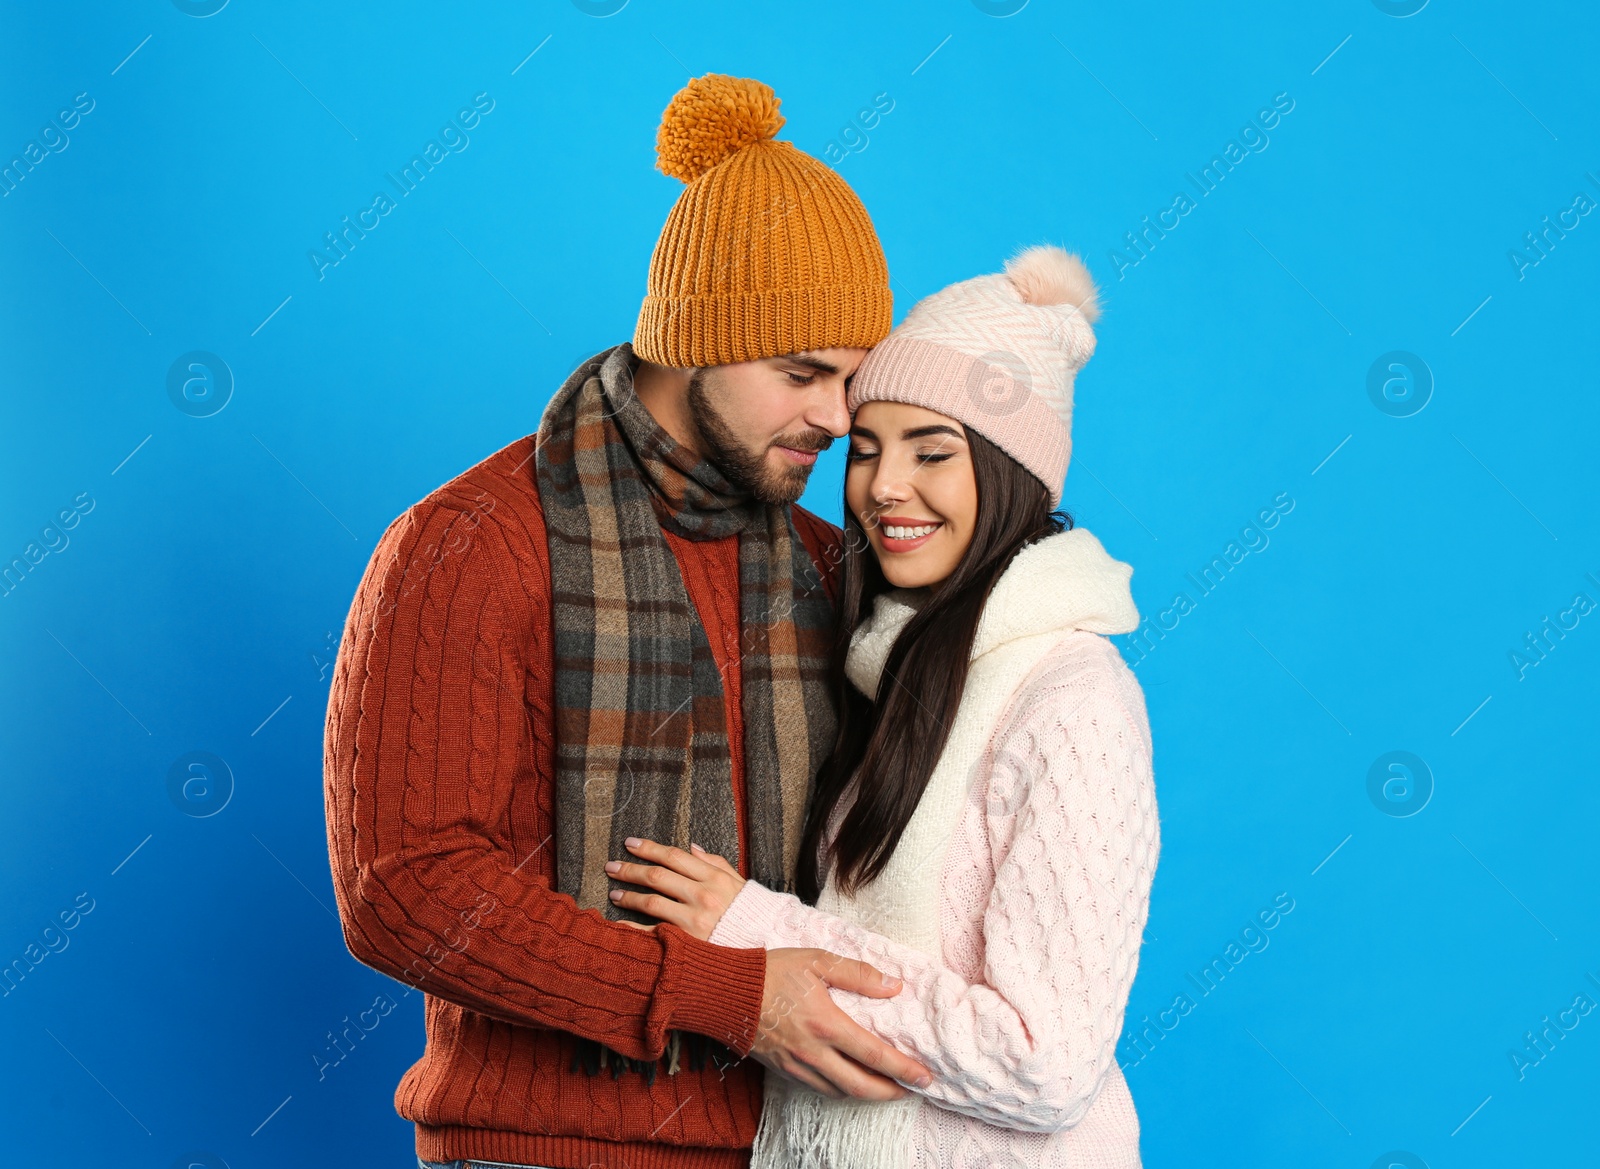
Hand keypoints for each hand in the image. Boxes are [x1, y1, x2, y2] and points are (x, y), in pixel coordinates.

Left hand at [605, 837, 744, 940]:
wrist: (766, 945)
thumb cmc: (749, 912)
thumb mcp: (737, 882)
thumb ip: (714, 863)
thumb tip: (691, 847)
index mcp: (714, 877)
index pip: (674, 856)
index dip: (649, 848)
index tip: (630, 843)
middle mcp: (703, 895)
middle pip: (658, 876)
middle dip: (630, 869)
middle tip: (611, 867)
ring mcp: (695, 920)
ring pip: (652, 901)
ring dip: (629, 896)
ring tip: (614, 894)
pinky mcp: (689, 942)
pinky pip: (654, 933)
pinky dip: (633, 928)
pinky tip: (620, 923)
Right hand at [751, 948, 933, 1099]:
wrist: (724, 993)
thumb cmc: (770, 971)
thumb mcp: (816, 960)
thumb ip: (857, 974)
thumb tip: (893, 984)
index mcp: (827, 1024)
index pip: (875, 1055)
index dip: (904, 1069)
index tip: (925, 1076)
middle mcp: (814, 1052)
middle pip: (862, 1086)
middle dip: (892, 1092)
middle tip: (913, 1090)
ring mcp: (798, 1065)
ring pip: (841, 1092)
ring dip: (867, 1093)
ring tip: (887, 1086)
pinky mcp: (784, 1070)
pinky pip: (820, 1088)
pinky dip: (841, 1089)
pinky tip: (850, 1080)